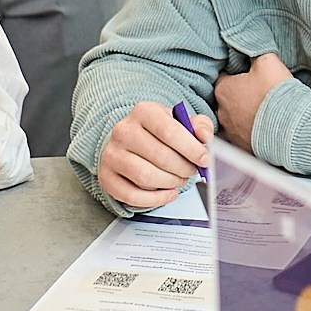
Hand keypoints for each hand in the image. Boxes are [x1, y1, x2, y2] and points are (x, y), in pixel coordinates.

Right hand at [95, 99, 212, 209]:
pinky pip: (131, 195)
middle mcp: (123, 131)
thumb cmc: (158, 133)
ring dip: (170, 183)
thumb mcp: (181, 122)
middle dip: (183, 168)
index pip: (169, 131)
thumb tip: (204, 136)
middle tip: (191, 171)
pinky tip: (168, 193)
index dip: (191, 149)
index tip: (204, 159)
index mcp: (143, 112)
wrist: (130, 141)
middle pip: (160, 156)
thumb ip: (199, 126)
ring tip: (179, 180)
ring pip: (145, 177)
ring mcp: (112, 154)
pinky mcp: (106, 176)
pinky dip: (155, 199)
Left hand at [213, 54, 293, 150]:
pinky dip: (250, 131)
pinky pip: (243, 136)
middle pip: (227, 99)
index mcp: (223, 89)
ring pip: (233, 119)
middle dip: (239, 95)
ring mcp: (231, 133)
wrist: (292, 128)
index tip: (249, 74)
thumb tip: (246, 46)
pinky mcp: (242, 148)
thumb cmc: (276, 93)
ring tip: (262, 111)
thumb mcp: (267, 62)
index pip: (223, 76)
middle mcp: (221, 112)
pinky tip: (264, 127)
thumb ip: (253, 52)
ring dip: (243, 115)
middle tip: (257, 92)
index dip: (236, 73)